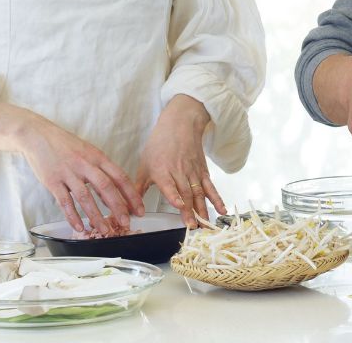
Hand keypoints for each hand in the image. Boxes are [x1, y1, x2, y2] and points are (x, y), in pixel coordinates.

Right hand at [19, 114, 145, 233]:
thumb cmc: (66, 145)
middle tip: (126, 222)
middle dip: (118, 207)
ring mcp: (69, 172)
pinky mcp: (53, 181)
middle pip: (106, 187)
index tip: (139, 208)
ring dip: (96, 216)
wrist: (39, 136)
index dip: (131, 194)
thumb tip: (113, 193)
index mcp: (97, 156)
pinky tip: (79, 227)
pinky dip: (73, 216)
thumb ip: (100, 170)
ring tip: (104, 230)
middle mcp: (85, 164)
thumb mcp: (88, 152)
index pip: (119, 176)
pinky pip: (65, 202)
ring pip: (86, 197)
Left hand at [135, 94, 224, 227]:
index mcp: (162, 171)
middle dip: (189, 211)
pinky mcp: (203, 171)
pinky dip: (216, 199)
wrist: (180, 124)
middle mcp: (179, 172)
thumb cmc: (160, 143)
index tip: (179, 205)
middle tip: (192, 227)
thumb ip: (139, 187)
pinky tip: (221, 210)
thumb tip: (130, 206)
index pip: (169, 185)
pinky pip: (210, 187)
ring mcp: (193, 172)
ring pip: (198, 193)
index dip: (174, 195)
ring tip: (204, 224)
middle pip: (186, 193)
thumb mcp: (144, 163)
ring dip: (202, 209)